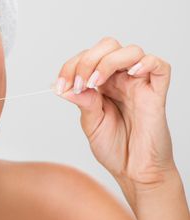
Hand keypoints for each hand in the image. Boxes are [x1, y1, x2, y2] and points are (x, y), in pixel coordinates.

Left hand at [53, 36, 176, 190]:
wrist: (136, 173)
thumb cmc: (115, 148)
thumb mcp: (91, 124)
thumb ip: (83, 102)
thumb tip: (65, 87)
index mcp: (103, 83)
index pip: (87, 57)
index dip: (70, 66)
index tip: (60, 86)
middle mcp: (121, 79)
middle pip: (108, 46)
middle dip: (87, 59)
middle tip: (79, 83)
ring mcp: (140, 84)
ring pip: (131, 51)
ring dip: (107, 62)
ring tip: (96, 84)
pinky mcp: (157, 94)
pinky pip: (159, 66)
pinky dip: (145, 63)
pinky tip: (130, 75)